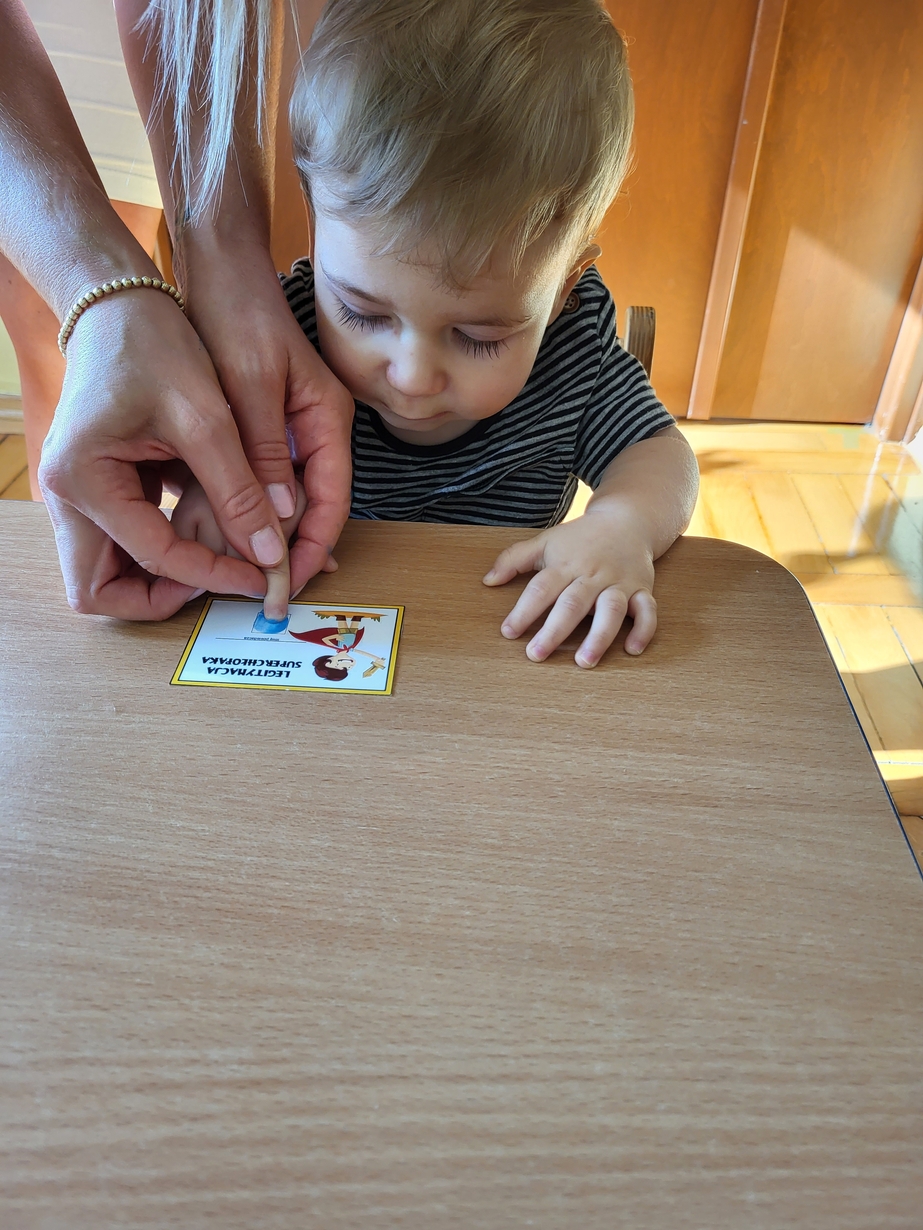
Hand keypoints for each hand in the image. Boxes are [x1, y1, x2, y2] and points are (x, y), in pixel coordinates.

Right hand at [39, 290, 290, 619]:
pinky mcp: (95, 489)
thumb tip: (270, 555)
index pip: (155, 559)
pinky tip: (210, 530)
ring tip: (221, 560)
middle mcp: (66, 496)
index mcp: (85, 478)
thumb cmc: (157, 346)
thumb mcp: (208, 419)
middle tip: (222, 580)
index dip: (214, 574)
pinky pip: (124, 542)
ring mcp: (75, 495)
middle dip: (161, 599)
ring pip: (107, 574)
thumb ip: (240, 491)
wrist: (121, 306)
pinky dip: (163, 549)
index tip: (261, 574)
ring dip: (161, 580)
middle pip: (100, 591)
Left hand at [178, 236, 353, 596]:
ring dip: (254, 531)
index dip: (315, 547)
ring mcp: (291, 430)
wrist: (215, 268)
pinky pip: (255, 478)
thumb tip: (280, 519)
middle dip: (283, 548)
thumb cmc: (236, 314)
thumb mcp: (249, 386)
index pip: (333, 500)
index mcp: (328, 420)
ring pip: (279, 498)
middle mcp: (316, 431)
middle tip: (255, 588)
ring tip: (226, 565)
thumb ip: (263, 453)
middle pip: (308, 508)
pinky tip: (211, 528)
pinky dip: (235, 504)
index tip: (291, 584)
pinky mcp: (262, 427)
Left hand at [483, 505, 657, 666]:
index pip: (541, 588)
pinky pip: (647, 610)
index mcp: (566, 564)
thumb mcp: (546, 541)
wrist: (628, 519)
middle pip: (573, 604)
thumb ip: (515, 559)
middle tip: (536, 654)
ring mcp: (619, 583)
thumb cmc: (581, 537)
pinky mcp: (642, 589)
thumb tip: (488, 580)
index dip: (524, 611)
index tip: (508, 632)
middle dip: (554, 631)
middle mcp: (592, 575)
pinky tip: (632, 650)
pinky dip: (643, 630)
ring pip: (611, 610)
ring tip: (584, 662)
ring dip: (598, 637)